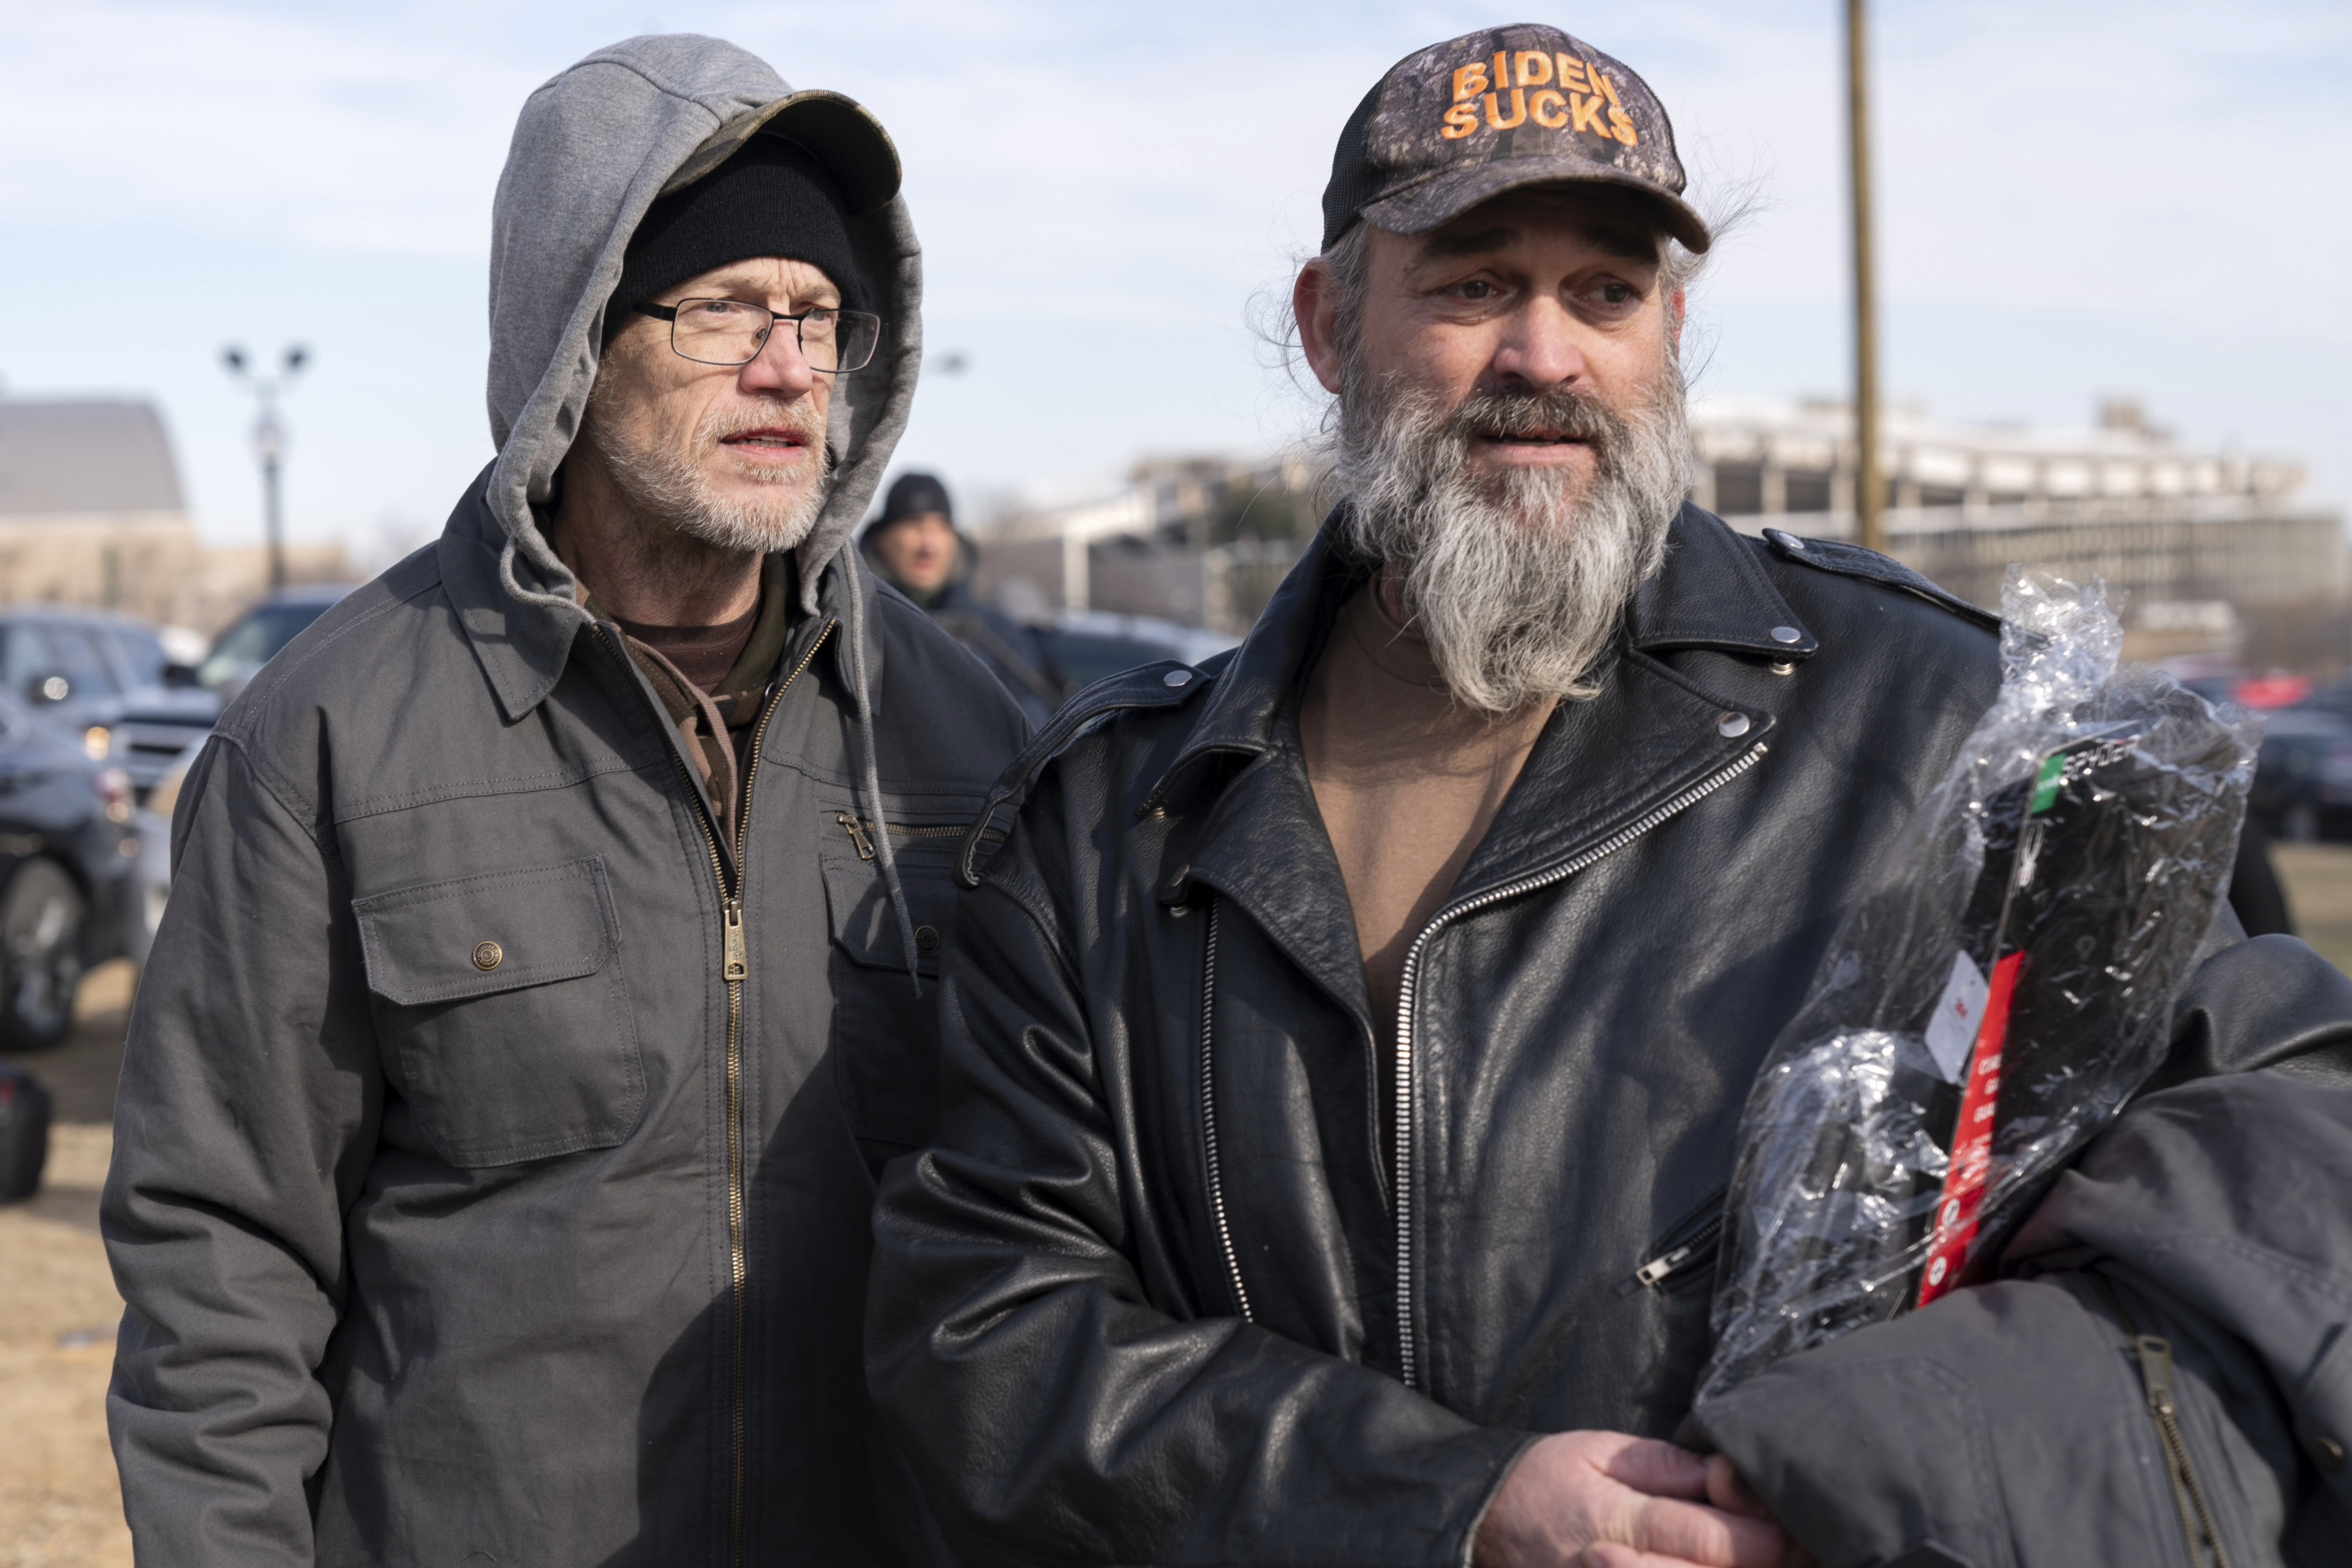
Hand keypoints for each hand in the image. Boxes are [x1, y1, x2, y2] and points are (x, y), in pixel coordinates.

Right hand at [1473, 1431, 1801, 1567]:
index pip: (1708, 1540)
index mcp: (1617, 1521)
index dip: (1764, 1539)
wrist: (1479, 1526)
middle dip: (1765, 1566)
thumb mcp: (1596, 1451)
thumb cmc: (1542, 1480)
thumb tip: (1729, 1475)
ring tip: (1770, 1558)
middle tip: (1807, 1551)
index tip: (1800, 1525)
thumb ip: (1666, 1466)